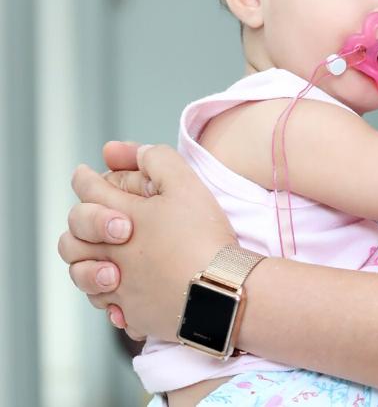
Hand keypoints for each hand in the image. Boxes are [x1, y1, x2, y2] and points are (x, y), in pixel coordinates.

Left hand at [57, 143, 235, 341]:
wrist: (217, 289)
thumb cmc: (202, 236)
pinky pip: (110, 308)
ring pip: (83, 278)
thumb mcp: (186, 184)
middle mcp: (111, 255)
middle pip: (72, 240)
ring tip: (109, 263)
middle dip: (80, 226)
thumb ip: (157, 160)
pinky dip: (113, 301)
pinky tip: (128, 293)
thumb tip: (134, 152)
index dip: (83, 179)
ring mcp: (119, 288)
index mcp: (121, 218)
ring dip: (89, 267)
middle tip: (97, 221)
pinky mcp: (133, 314)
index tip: (81, 174)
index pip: (88, 192)